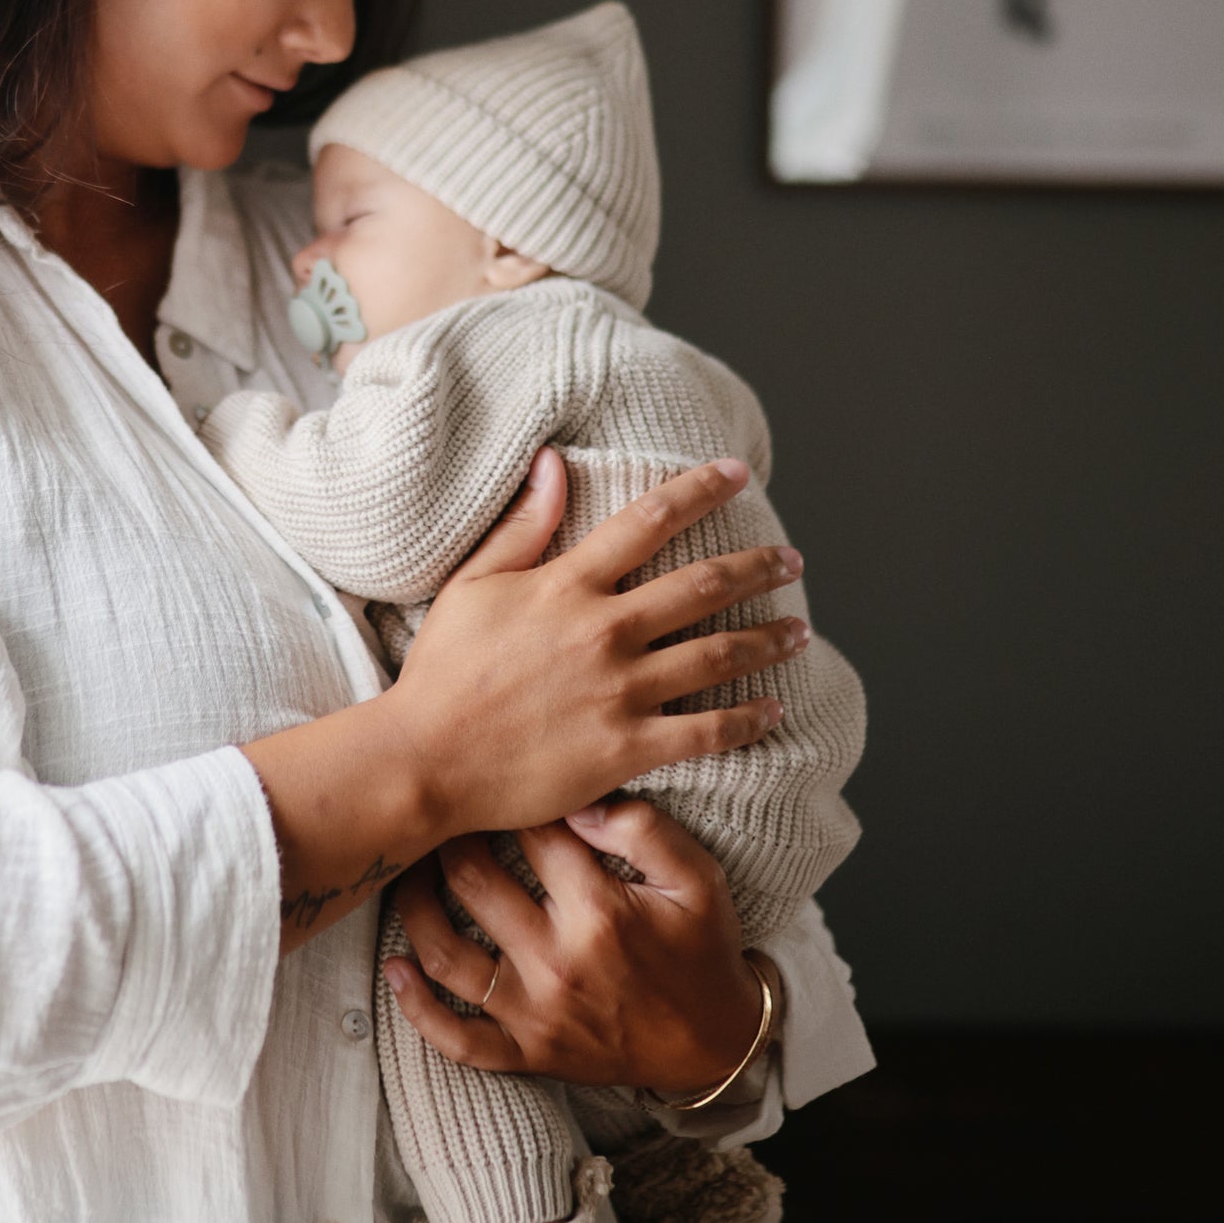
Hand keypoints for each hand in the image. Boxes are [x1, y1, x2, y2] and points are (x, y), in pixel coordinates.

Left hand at [381, 799, 761, 1093]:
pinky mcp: (528, 1054)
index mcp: (599, 911)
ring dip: (413, 908)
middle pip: (473, 882)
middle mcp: (557, 962)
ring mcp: (536, 1014)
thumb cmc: (702, 950)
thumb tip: (578, 799)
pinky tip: (395, 968)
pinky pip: (459, 1040)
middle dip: (448, 839)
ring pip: (448, 954)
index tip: (493, 780)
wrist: (716, 1043)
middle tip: (437, 814)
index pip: (531, 834)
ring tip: (406, 874)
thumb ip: (643, 829)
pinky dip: (418, 1008)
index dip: (509, 799)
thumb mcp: (698, 878)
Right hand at [382, 449, 809, 840]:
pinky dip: (747, 719)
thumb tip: (554, 463)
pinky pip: (705, 731)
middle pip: (702, 585)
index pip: (648, 520)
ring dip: (768, 640)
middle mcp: (603, 630)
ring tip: (798, 630)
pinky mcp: (625, 748)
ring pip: (718, 655)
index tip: (736, 474)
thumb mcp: (471, 585)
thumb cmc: (441, 672)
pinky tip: (772, 709)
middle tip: (790, 561)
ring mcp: (619, 691)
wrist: (425, 759)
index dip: (700, 490)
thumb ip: (522, 526)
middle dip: (757, 567)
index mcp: (566, 585)